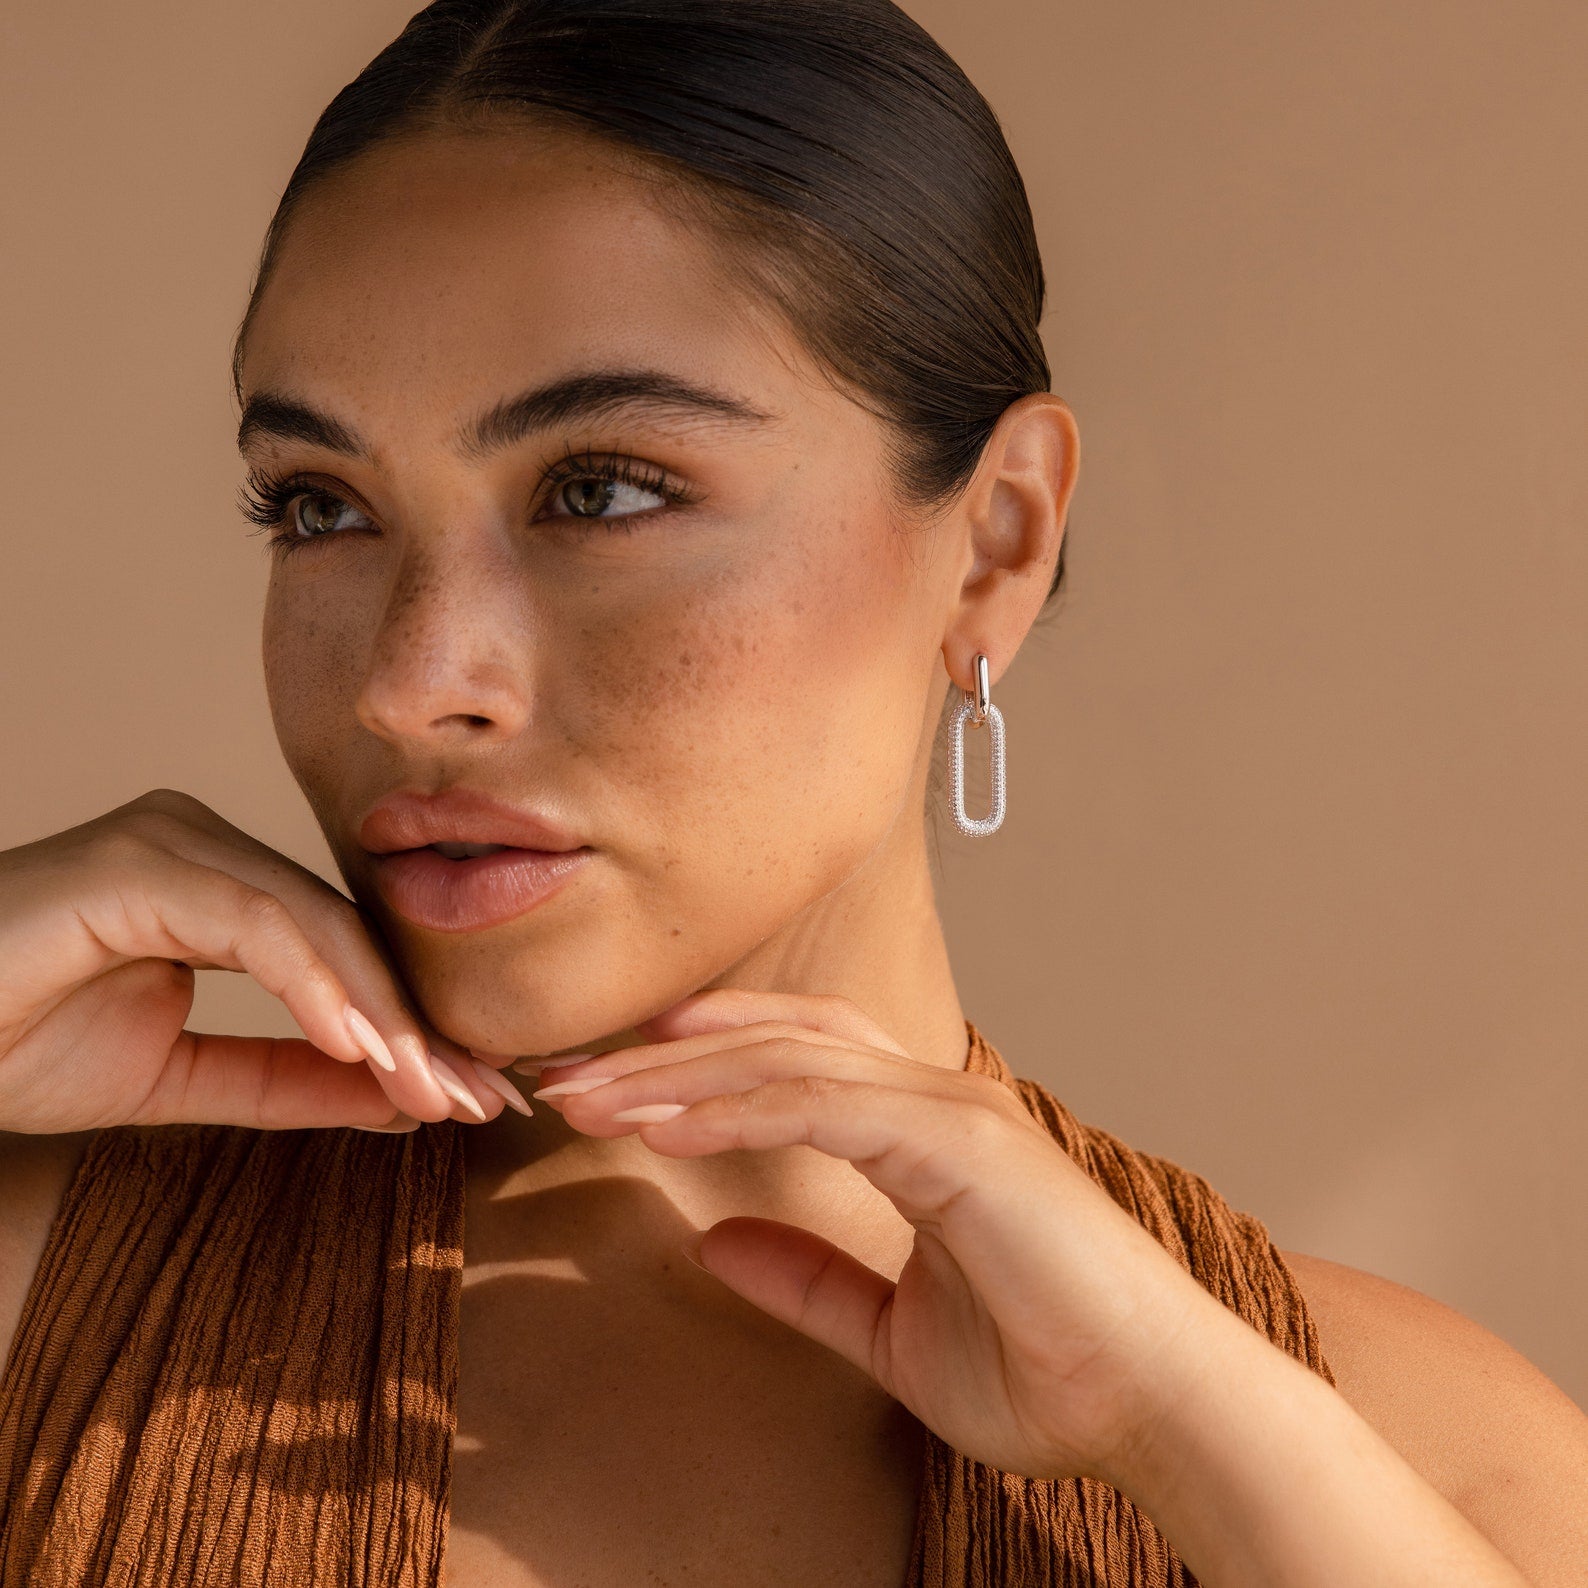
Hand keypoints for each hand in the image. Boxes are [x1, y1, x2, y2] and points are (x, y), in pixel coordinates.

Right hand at [0, 787, 511, 1133]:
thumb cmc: (12, 1044)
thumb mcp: (179, 1078)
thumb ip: (288, 1079)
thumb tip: (404, 1095)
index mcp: (217, 884)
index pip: (345, 952)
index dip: (412, 1025)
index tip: (473, 1098)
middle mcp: (202, 846)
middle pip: (345, 934)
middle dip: (417, 1023)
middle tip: (482, 1101)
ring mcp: (170, 843)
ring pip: (313, 924)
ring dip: (379, 1013)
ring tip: (429, 1088)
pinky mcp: (135, 862)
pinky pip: (252, 921)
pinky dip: (312, 984)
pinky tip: (355, 1044)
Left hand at [518, 986, 1231, 1485]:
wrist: (1152, 1411)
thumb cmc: (1046, 1372)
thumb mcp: (890, 1331)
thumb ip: (808, 1281)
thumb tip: (716, 1242)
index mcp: (925, 1127)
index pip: (796, 1053)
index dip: (701, 1057)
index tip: (611, 1085)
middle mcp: (937, 1096)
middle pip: (775, 1040)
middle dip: (662, 1055)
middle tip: (564, 1078)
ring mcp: (953, 1110)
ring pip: (787, 1059)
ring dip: (677, 1075)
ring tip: (587, 1097)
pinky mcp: (961, 1143)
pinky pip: (822, 1106)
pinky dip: (735, 1107)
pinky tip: (664, 1127)